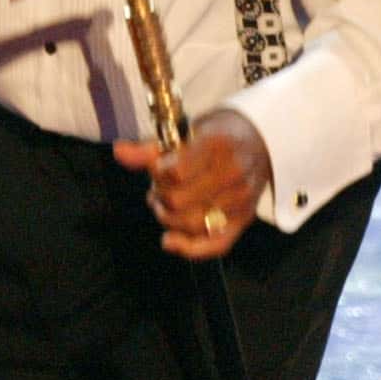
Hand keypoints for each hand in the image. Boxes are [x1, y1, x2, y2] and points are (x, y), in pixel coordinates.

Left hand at [114, 112, 273, 259]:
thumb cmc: (218, 134)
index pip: (175, 172)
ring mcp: (241, 200)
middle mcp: (233, 174)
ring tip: (167, 205)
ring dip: (168, 219)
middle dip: (160, 197)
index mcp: (218, 145)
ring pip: (191, 225)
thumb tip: (119, 152)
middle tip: (160, 188)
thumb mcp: (187, 130)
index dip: (156, 173)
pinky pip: (214, 246)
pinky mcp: (243, 220)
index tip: (157, 167)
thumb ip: (152, 147)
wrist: (261, 140)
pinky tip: (170, 240)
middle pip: (178, 201)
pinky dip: (188, 248)